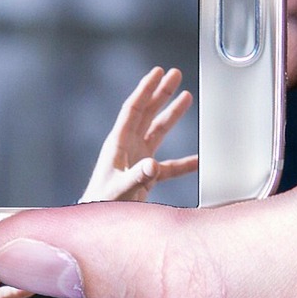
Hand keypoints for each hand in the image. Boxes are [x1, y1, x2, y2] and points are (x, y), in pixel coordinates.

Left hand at [80, 66, 200, 203]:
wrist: (98, 225)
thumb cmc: (102, 205)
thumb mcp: (119, 190)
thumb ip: (137, 177)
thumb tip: (153, 165)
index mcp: (118, 144)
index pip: (133, 109)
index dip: (146, 89)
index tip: (158, 72)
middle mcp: (129, 147)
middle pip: (147, 113)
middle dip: (161, 93)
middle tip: (175, 74)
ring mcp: (138, 160)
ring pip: (158, 131)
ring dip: (172, 114)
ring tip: (186, 96)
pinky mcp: (146, 176)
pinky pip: (170, 166)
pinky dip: (184, 163)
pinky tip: (198, 160)